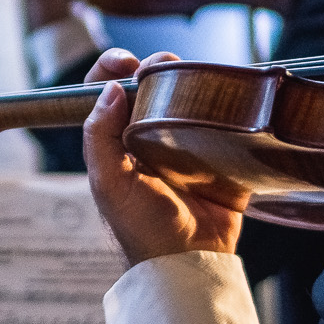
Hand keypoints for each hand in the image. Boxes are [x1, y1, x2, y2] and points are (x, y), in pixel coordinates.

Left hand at [83, 49, 246, 265]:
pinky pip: (220, 118)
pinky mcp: (217, 153)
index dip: (110, 69)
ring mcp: (184, 143)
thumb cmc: (142, 229)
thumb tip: (108, 90)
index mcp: (115, 141)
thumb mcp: (110, 185)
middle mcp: (147, 137)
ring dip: (190, 77)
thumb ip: (99, 138)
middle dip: (154, 66)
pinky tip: (224, 96)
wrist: (191, 261)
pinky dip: (223, 102)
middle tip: (166, 65)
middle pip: (148, 85)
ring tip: (195, 75)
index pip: (104, 92)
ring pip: (185, 94)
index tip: (126, 62)